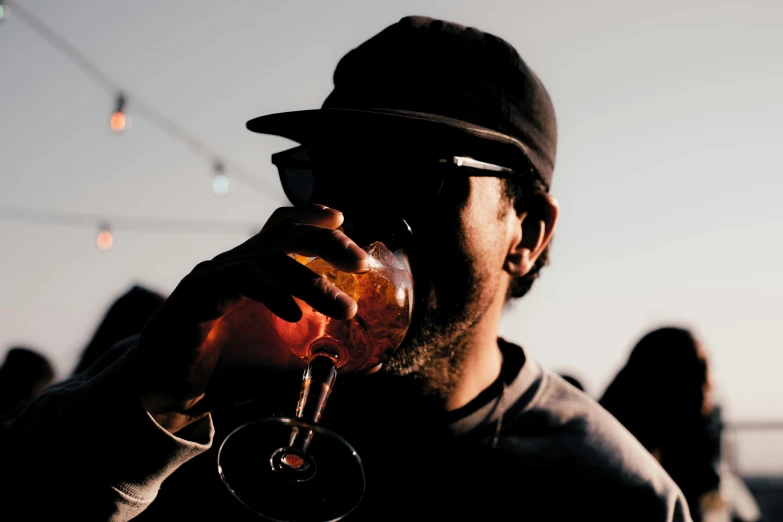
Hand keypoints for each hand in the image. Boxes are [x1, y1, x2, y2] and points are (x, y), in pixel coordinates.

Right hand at [128, 205, 368, 432]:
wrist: (170, 395)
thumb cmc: (225, 372)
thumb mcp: (282, 364)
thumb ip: (317, 358)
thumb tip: (364, 365)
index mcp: (253, 272)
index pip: (283, 229)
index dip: (312, 217)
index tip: (342, 220)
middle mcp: (235, 265)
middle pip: (284, 233)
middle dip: (327, 242)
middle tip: (362, 263)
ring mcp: (215, 275)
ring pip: (269, 257)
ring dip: (311, 280)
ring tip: (343, 308)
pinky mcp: (198, 292)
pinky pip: (240, 278)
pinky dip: (272, 292)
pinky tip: (294, 314)